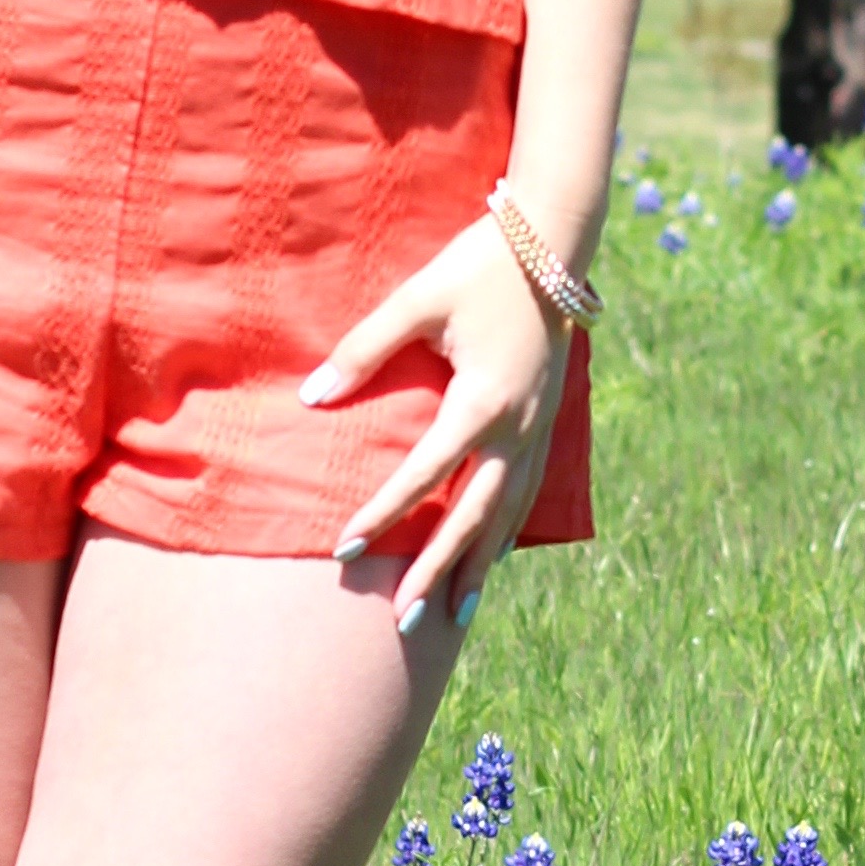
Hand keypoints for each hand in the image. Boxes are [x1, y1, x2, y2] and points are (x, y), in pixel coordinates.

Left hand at [298, 214, 571, 629]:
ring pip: (506, 516)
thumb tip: (312, 396)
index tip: (343, 551)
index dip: (381, 516)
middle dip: (437, 571)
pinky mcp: (547, 425)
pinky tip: (491, 559)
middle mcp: (516, 430)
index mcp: (482, 402)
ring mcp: (538, 432)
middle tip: (405, 621)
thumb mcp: (416, 300)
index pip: (423, 476)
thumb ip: (363, 350)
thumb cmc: (477, 266)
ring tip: (456, 614)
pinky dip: (506, 533)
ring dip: (479, 566)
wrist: (552, 244)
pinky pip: (525, 495)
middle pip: (473, 518)